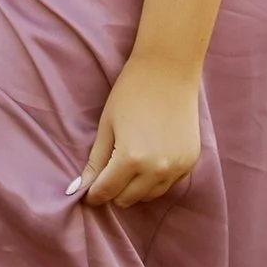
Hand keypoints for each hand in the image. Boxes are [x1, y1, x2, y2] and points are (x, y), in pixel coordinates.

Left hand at [75, 53, 202, 212]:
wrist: (169, 68)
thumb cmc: (131, 91)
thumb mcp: (107, 124)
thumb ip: (95, 160)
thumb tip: (77, 190)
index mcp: (131, 159)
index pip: (106, 192)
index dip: (94, 194)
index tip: (88, 193)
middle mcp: (156, 170)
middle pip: (127, 199)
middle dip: (114, 190)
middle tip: (108, 173)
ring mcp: (176, 168)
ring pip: (149, 196)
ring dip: (136, 187)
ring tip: (130, 162)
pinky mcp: (189, 162)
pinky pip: (168, 183)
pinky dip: (156, 178)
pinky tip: (150, 156)